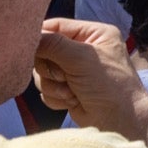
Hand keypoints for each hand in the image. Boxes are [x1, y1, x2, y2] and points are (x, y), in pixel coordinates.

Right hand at [32, 18, 147, 136]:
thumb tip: (30, 36)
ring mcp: (75, 71)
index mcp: (95, 34)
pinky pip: (46, 89)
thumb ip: (54, 45)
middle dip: (51, 68)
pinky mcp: (67, 89)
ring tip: (73, 92)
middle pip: (45, 51)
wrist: (118, 121)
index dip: (41, 37)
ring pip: (42, 72)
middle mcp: (84, 49)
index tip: (28, 47)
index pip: (57, 26)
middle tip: (65, 77)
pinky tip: (73, 101)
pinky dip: (56, 96)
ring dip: (54, 85)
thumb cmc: (109, 85)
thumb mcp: (82, 58)